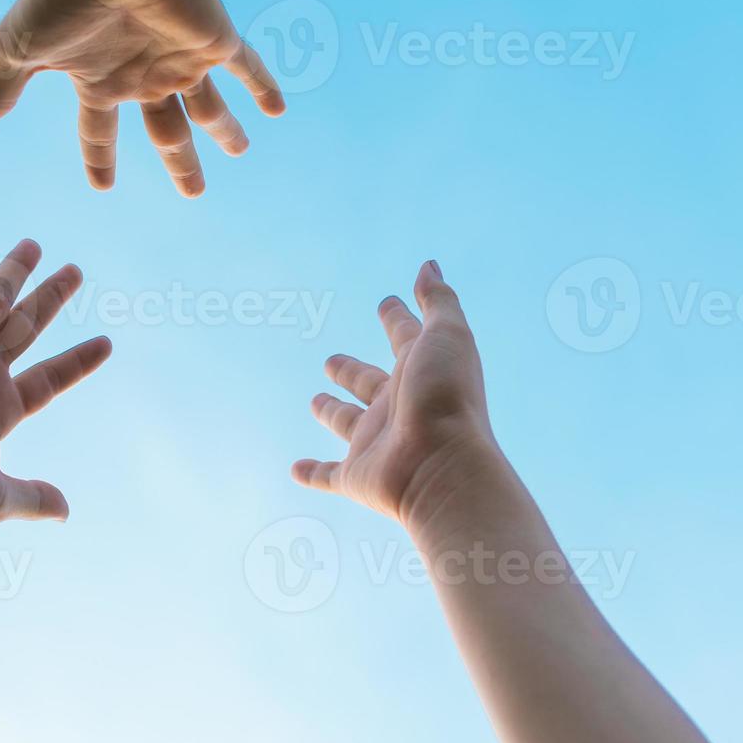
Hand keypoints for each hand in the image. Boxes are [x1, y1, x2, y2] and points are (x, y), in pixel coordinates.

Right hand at [0, 0, 286, 198]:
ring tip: (241, 150)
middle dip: (182, 162)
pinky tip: (278, 109)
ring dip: (226, 131)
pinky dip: (263, 87)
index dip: (100, 159)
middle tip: (195, 193)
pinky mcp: (213, 40)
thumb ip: (1, 91)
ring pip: (210, 108)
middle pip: (167, 132)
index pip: (101, 132)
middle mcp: (145, 75)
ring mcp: (182, 59)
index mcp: (102, 82)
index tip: (103, 188)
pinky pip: (246, 68)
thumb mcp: (20, 52)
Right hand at [0, 224, 111, 524]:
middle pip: (27, 326)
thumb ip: (31, 497)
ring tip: (36, 244)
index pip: (50, 378)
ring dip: (14, 271)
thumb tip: (67, 512)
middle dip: (51, 299)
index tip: (107, 343)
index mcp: (0, 409)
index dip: (78, 361)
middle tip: (76, 271)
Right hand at [294, 263, 513, 528]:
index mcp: (420, 372)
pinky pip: (329, 475)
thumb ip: (438, 302)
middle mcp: (398, 407)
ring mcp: (377, 444)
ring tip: (315, 400)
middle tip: (333, 359)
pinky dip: (312, 473)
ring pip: (348, 425)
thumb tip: (429, 265)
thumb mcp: (447, 336)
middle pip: (370, 383)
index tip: (388, 302)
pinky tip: (295, 468)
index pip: (406, 339)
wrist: (443, 467)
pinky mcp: (357, 477)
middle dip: (352, 370)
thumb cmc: (447, 397)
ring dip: (332, 413)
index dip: (397, 319)